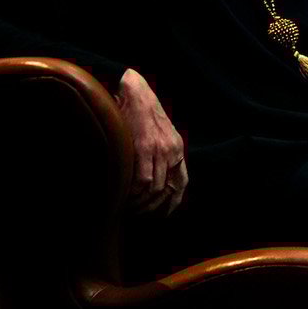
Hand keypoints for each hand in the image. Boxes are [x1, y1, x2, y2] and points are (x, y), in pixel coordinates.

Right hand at [117, 69, 187, 213]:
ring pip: (155, 188)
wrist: (136, 94)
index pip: (181, 183)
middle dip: (152, 206)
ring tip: (129, 207)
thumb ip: (162, 155)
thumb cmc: (144, 116)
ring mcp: (159, 150)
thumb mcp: (161, 135)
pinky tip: (126, 195)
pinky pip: (143, 179)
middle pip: (167, 190)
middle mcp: (173, 151)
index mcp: (178, 150)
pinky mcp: (144, 148)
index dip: (173, 202)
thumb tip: (153, 179)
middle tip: (137, 213)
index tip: (162, 214)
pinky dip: (135, 192)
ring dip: (141, 202)